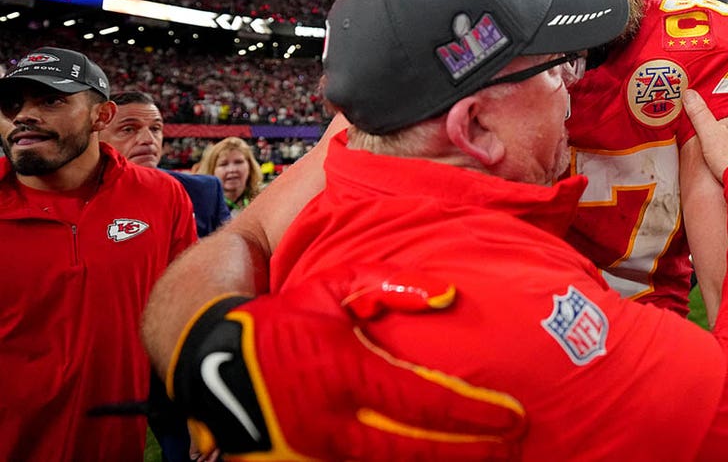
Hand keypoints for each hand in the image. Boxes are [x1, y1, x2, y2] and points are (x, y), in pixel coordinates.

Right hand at [169, 266, 526, 460]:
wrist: (208, 362)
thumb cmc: (283, 319)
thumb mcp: (333, 287)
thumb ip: (392, 286)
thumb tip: (451, 295)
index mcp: (346, 375)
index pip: (427, 403)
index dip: (477, 414)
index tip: (516, 416)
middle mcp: (331, 424)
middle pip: (419, 451)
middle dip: (472, 451)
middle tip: (514, 445)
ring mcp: (311, 456)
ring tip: (481, 458)